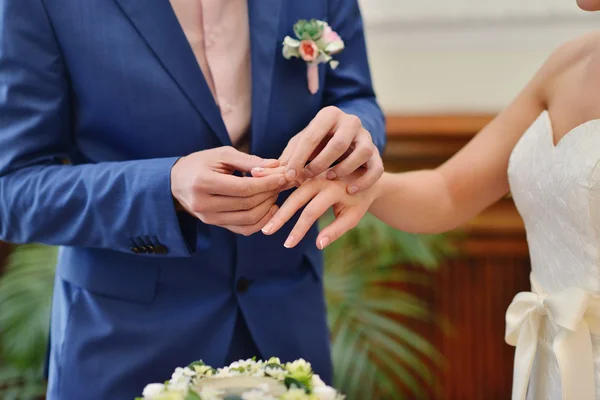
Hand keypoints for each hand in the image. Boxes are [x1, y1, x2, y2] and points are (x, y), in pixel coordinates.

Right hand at [171, 146, 288, 235]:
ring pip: (248, 219)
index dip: (267, 183)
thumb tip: (277, 165)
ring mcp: (208, 218)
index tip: (284, 175)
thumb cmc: (202, 163)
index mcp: (203, 182)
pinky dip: (261, 221)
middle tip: (284, 182)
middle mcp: (204, 204)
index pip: (244, 188)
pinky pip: (244, 229)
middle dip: (271, 193)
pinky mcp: (215, 225)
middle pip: (248, 204)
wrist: (177, 181)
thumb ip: (249, 161)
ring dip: (268, 207)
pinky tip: (271, 208)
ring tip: (277, 192)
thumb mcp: (222, 154)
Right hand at [257, 169, 376, 248]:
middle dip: (280, 216)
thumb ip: (336, 230)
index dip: (298, 230)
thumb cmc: (358, 200)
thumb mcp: (352, 217)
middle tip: (266, 231)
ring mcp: (313, 171)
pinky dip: (274, 181)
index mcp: (334, 190)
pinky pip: (289, 175)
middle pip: (296, 198)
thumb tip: (318, 245)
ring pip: (289, 184)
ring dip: (272, 194)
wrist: (364, 174)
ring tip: (255, 207)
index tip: (287, 245)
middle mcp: (322, 177)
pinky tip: (258, 187)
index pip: (312, 212)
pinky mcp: (307, 168)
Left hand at [279, 106, 383, 193]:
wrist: (345, 146)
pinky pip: (376, 168)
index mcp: (329, 115)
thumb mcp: (302, 145)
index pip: (312, 136)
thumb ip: (289, 156)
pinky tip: (350, 190)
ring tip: (329, 178)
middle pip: (339, 143)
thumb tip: (272, 171)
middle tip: (308, 177)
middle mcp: (351, 122)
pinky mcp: (377, 153)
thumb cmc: (317, 144)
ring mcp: (367, 137)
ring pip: (362, 152)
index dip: (298, 158)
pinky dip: (365, 181)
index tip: (289, 176)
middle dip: (321, 163)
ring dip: (344, 168)